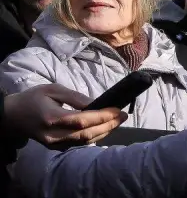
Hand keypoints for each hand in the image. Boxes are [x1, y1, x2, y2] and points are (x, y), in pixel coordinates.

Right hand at [2, 84, 126, 147]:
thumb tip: (96, 103)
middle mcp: (54, 135)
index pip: (83, 120)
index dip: (103, 116)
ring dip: (104, 132)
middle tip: (123, 116)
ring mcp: (54, 144)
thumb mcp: (53, 90)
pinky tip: (104, 128)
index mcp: (53, 118)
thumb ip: (75, 97)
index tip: (118, 110)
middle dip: (109, 126)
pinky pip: (78, 144)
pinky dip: (94, 137)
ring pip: (84, 142)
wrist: (12, 116)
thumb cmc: (33, 98)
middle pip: (87, 134)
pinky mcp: (55, 147)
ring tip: (118, 121)